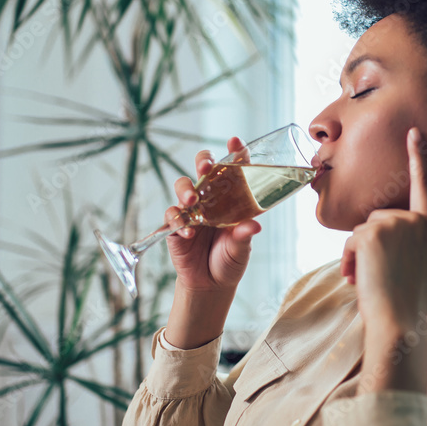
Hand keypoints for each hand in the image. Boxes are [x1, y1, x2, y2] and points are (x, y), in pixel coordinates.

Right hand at [165, 137, 262, 293]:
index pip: (233, 169)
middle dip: (203, 161)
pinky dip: (178, 222)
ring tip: (192, 202)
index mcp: (232, 198)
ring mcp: (191, 210)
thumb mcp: (242, 249)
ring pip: (183, 186)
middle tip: (206, 167)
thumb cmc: (230, 260)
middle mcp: (210, 198)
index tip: (235, 141)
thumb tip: (254, 226)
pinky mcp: (175, 226)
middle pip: (203, 168)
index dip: (235, 152)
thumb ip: (244, 236)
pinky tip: (188, 232)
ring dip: (186, 190)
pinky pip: (172, 216)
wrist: (211, 285)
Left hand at [342, 127, 426, 393]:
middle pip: (378, 219)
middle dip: (369, 245)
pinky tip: (357, 277)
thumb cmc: (410, 303)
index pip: (424, 187)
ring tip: (366, 280)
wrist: (400, 322)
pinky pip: (351, 241)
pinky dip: (348, 260)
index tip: (414, 132)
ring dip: (357, 256)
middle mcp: (415, 220)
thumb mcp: (426, 269)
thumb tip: (403, 244)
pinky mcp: (373, 232)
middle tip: (374, 275)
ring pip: (363, 230)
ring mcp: (394, 224)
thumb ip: (417, 246)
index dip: (419, 158)